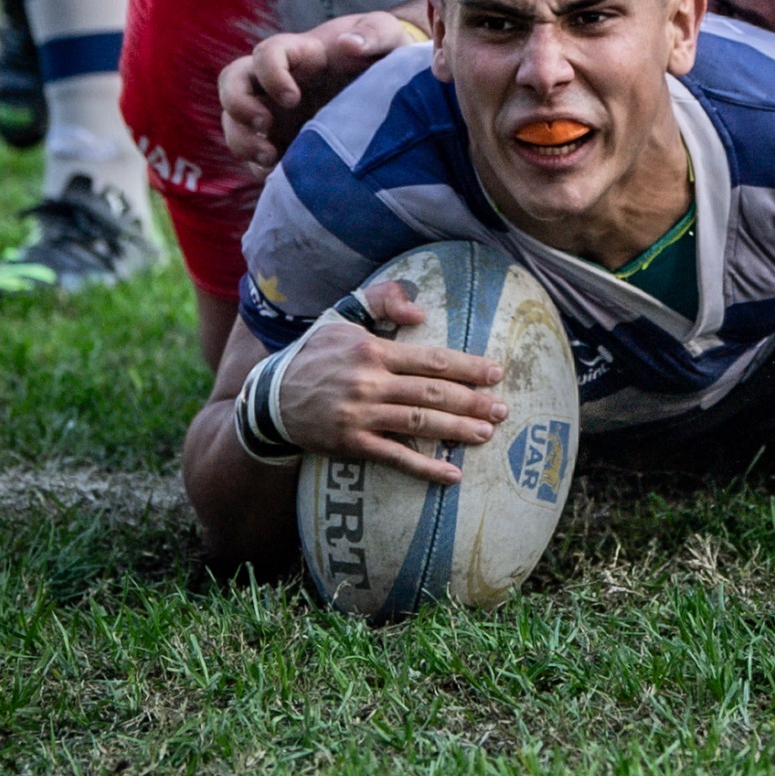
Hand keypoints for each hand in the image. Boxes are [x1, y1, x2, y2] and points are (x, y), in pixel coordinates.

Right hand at [220, 11, 420, 175]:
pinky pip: (253, 155)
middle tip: (265, 127)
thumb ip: (375, 34)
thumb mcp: (387, 36)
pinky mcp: (281, 141)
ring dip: (243, 142)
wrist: (390, 86)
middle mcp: (278, 81)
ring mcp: (275, 112)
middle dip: (238, 106)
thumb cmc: (382, 53)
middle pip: (232, 83)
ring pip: (234, 122)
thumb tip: (350, 45)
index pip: (266, 54)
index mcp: (302, 53)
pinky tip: (283, 176)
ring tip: (271, 160)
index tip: (293, 98)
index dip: (269, 74)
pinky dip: (259, 168)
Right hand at [276, 280, 505, 486]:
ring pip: (419, 424)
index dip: (467, 368)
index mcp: (372, 352)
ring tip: (486, 433)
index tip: (496, 373)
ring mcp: (360, 417)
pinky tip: (452, 475)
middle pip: (432, 394)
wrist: (272, 397)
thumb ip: (382, 300)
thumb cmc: (316, 354)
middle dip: (472, 402)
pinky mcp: (352, 444)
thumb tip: (420, 312)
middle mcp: (369, 384)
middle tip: (502, 409)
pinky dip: (425, 468)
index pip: (432, 360)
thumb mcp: (343, 315)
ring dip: (456, 430)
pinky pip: (395, 457)